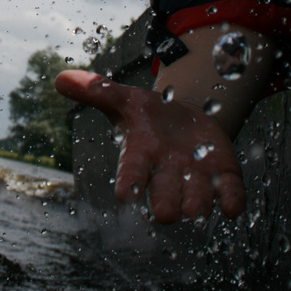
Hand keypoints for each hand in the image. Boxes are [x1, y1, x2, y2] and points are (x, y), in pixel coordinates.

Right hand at [55, 70, 245, 223]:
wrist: (186, 119)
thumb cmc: (148, 115)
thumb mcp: (125, 99)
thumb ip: (97, 91)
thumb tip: (60, 78)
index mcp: (141, 155)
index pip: (131, 173)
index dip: (129, 183)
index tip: (125, 194)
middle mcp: (168, 173)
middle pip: (165, 196)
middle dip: (166, 204)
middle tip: (167, 212)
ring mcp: (197, 177)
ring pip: (198, 200)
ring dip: (198, 203)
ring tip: (197, 206)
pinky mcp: (223, 175)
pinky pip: (229, 193)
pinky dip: (231, 199)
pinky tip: (231, 205)